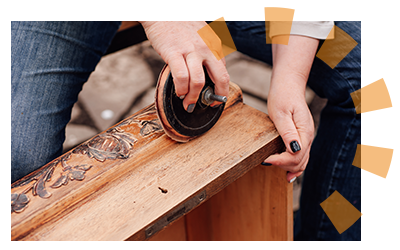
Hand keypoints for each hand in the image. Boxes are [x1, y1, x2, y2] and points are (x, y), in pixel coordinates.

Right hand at [139, 21, 229, 110]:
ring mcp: (190, 50)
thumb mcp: (202, 35)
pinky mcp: (174, 53)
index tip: (216, 98)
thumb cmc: (180, 26)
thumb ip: (207, 52)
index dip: (222, 89)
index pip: (224, 72)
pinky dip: (181, 89)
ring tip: (188, 103)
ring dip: (193, 97)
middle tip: (209, 104)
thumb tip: (209, 74)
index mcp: (214, 44)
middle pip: (220, 78)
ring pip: (198, 82)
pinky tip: (179, 92)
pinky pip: (181, 77)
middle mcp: (206, 47)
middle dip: (216, 96)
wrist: (161, 13)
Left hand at [262, 35, 318, 182]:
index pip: (296, 155)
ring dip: (290, 168)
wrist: (288, 85)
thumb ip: (287, 132)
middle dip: (284, 165)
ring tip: (279, 174)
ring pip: (303, 160)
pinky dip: (295, 164)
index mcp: (304, 131)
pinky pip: (302, 154)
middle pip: (300, 161)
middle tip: (267, 163)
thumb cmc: (282, 96)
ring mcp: (306, 136)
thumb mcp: (281, 113)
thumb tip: (293, 149)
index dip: (280, 161)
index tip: (265, 160)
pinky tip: (288, 171)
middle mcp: (308, 136)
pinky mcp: (301, 135)